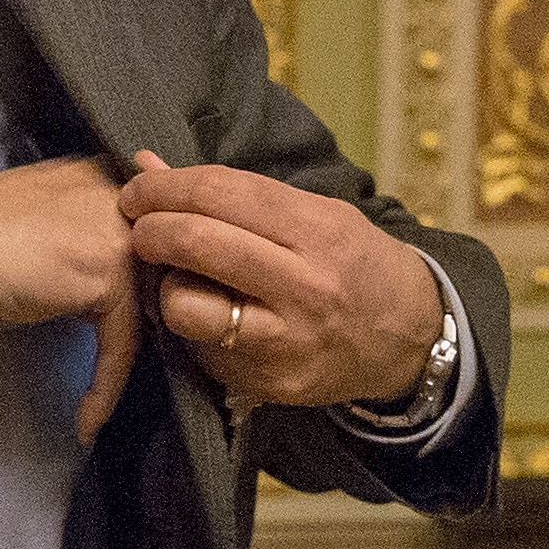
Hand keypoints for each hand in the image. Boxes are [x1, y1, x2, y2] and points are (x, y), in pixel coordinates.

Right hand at [0, 155, 141, 440]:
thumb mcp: (23, 217)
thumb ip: (63, 230)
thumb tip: (80, 266)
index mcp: (89, 173)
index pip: (139, 228)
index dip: (134, 277)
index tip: (120, 321)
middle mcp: (111, 193)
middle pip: (152, 265)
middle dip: (143, 315)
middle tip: (117, 363)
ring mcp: (114, 231)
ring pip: (142, 306)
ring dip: (121, 357)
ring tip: (100, 398)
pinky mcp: (107, 275)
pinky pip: (121, 341)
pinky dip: (105, 385)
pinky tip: (87, 419)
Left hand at [120, 152, 443, 412]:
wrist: (409, 338)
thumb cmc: (353, 262)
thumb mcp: (314, 212)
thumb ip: (235, 194)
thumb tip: (147, 164)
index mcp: (317, 230)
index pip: (219, 193)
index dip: (165, 186)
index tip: (140, 188)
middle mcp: (304, 286)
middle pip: (196, 244)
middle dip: (149, 229)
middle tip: (139, 226)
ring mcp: (286, 341)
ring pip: (185, 307)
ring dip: (165, 286)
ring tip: (180, 277)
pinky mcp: (270, 383)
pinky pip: (201, 350)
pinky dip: (195, 328)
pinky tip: (212, 316)